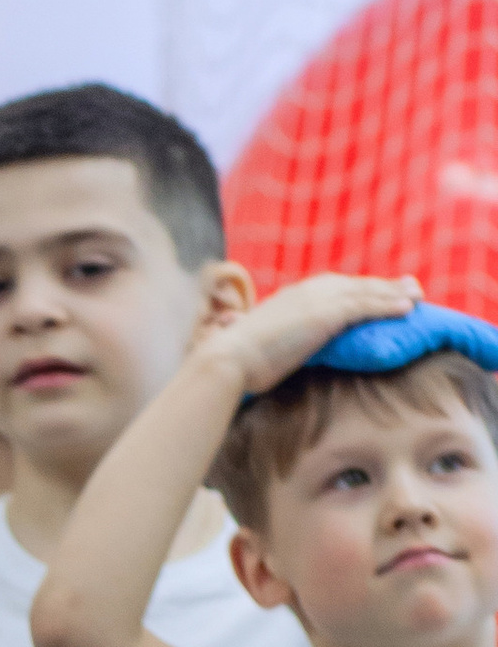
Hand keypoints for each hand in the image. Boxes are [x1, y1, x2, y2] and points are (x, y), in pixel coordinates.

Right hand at [194, 269, 420, 397]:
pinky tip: (407, 308)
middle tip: (410, 288)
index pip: (337, 289)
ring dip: (395, 293)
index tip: (381, 294)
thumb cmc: (238, 361)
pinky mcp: (326, 314)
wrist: (229, 359)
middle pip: (357, 285)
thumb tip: (276, 354)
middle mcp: (309, 291)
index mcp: (295, 296)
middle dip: (385, 287)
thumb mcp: (263, 345)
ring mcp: (318, 300)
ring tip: (417, 296)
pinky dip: (388, 305)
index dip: (363, 291)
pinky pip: (365, 306)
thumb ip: (279, 340)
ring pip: (366, 292)